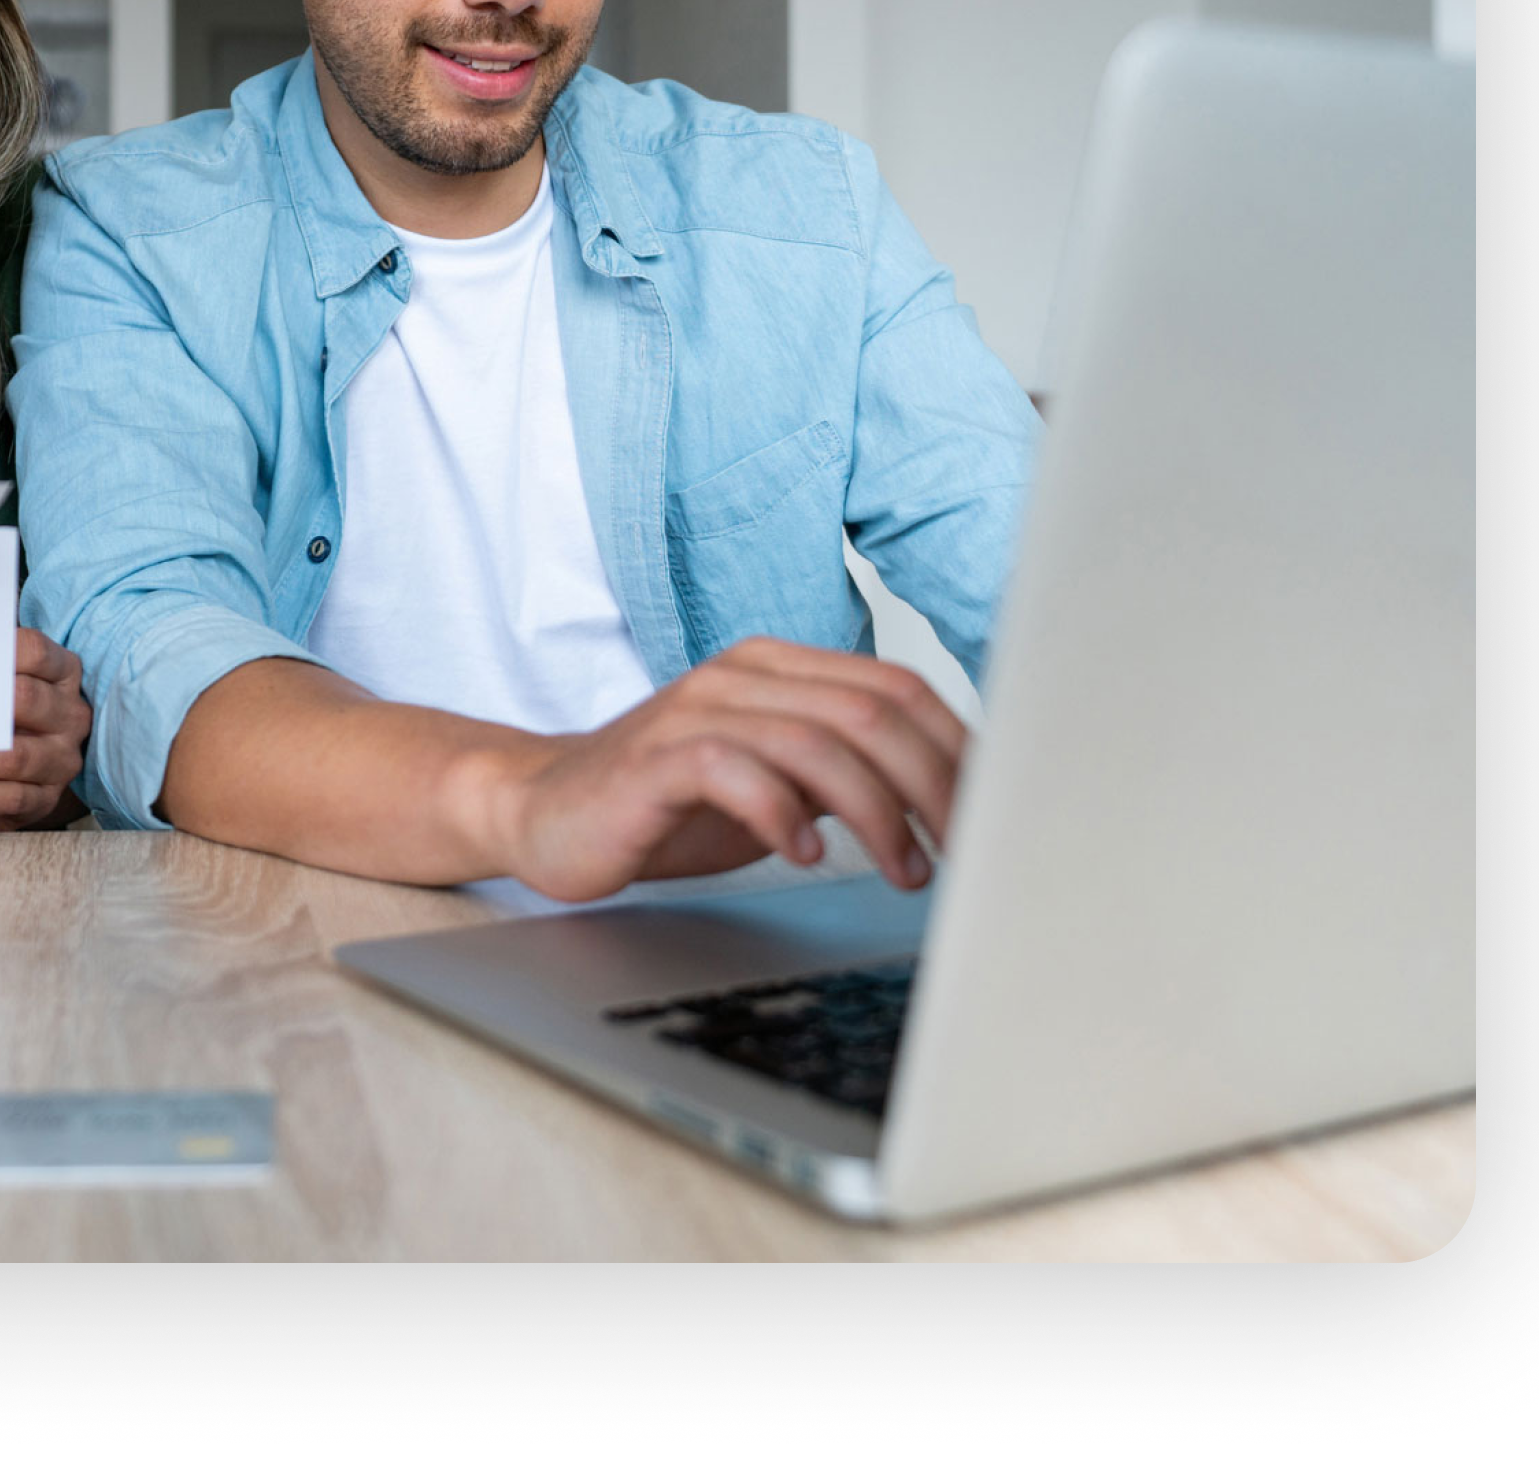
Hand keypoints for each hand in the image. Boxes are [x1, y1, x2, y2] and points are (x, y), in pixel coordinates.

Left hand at [0, 626, 91, 830]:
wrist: (34, 766)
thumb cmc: (11, 712)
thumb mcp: (10, 680)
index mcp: (63, 675)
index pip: (35, 651)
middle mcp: (70, 715)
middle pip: (25, 701)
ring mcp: (62, 759)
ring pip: (15, 757)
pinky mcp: (48, 798)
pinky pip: (12, 798)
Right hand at [482, 638, 967, 903]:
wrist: (544, 809)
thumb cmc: (667, 804)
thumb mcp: (775, 783)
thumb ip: (844, 775)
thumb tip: (949, 805)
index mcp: (778, 668)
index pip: (896, 687)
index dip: (957, 747)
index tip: (994, 810)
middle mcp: (742, 675)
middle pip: (871, 711)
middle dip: (934, 785)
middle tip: (963, 851)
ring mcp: (698, 709)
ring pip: (817, 741)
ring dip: (876, 813)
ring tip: (903, 871)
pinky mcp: (657, 757)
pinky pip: (737, 770)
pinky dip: (784, 814)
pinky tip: (805, 855)